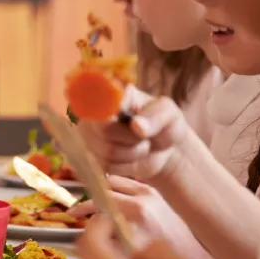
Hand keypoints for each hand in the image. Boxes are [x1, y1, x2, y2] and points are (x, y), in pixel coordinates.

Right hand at [69, 176, 201, 254]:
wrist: (191, 258)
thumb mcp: (127, 250)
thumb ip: (106, 235)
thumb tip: (90, 227)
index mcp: (136, 208)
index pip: (99, 199)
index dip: (82, 206)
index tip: (71, 213)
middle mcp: (145, 194)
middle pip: (108, 184)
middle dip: (93, 195)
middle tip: (82, 207)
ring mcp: (152, 192)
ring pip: (119, 181)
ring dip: (105, 191)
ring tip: (96, 205)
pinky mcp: (157, 195)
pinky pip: (130, 185)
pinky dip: (118, 191)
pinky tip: (114, 206)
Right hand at [77, 86, 192, 183]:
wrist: (163, 151)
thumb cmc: (164, 125)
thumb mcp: (169, 114)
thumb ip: (156, 115)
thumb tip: (137, 125)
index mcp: (110, 93)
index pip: (95, 97)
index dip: (105, 109)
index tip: (120, 118)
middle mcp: (93, 112)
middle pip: (104, 130)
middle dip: (132, 138)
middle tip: (144, 135)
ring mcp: (90, 135)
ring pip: (108, 151)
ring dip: (133, 152)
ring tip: (141, 145)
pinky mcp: (92, 157)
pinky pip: (108, 165)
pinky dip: (127, 165)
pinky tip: (132, 156)